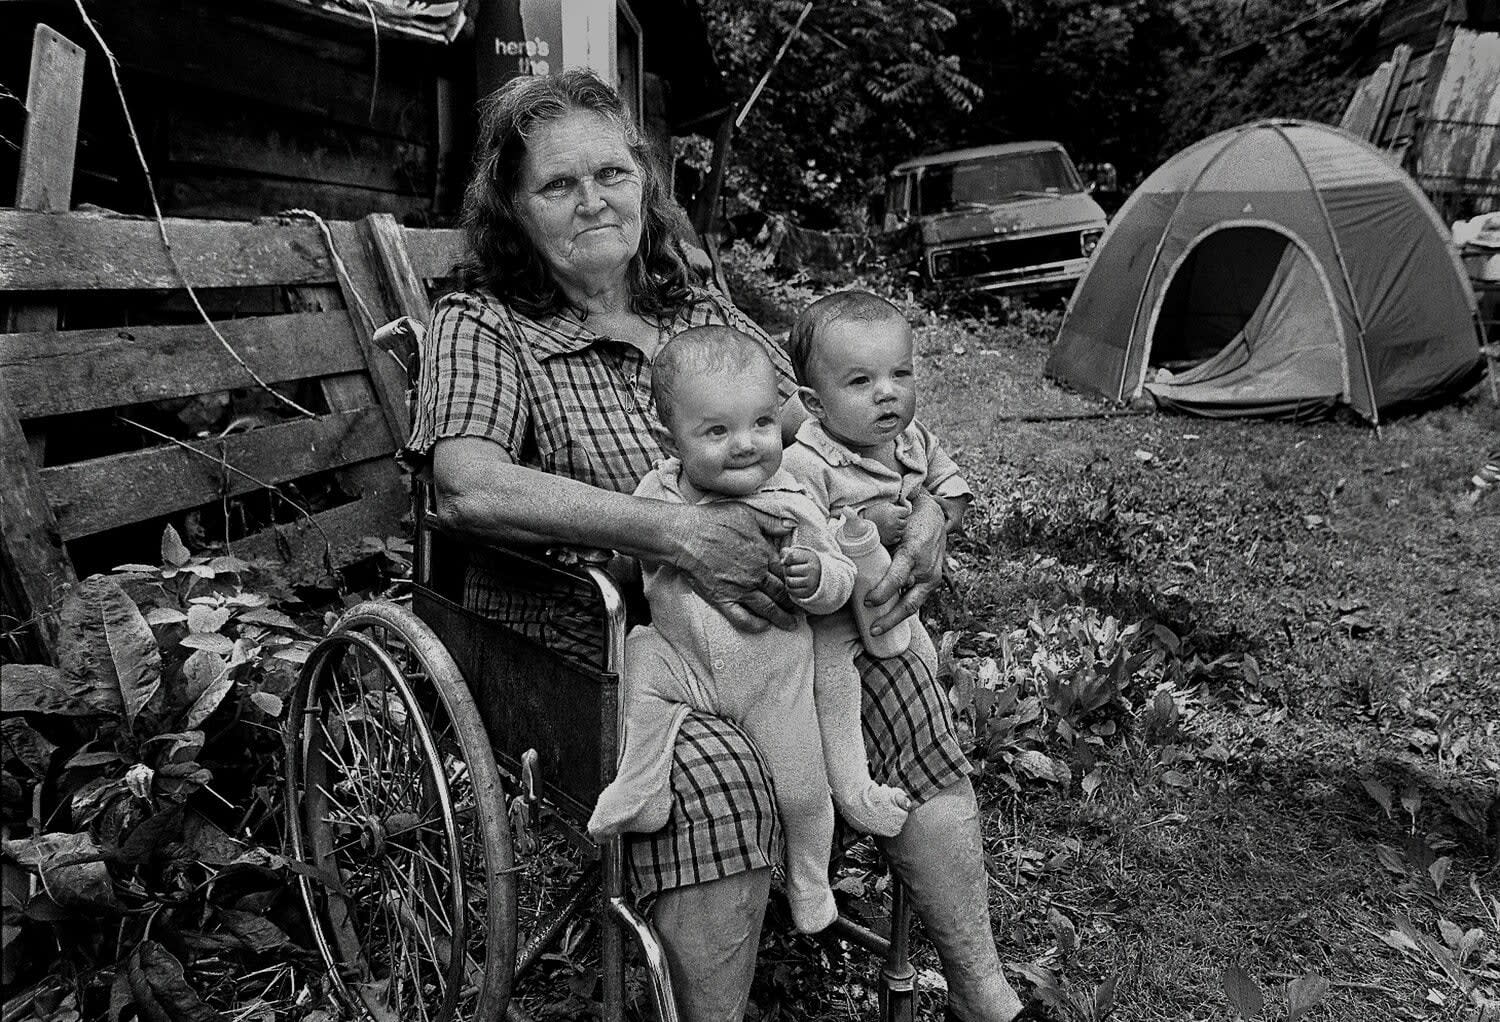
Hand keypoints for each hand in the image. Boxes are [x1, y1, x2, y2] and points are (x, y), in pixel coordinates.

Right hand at [674, 502, 798, 631]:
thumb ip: (772, 521)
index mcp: (763, 554)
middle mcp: (755, 574)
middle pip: (781, 593)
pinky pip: (742, 618)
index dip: (795, 581)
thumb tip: (791, 525)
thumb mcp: (747, 512)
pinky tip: (763, 626)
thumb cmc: (714, 521)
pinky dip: (755, 625)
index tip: (801, 587)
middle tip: (801, 610)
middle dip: (793, 603)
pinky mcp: (722, 599)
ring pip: (767, 608)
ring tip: (791, 624)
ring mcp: (740, 589)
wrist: (685, 535)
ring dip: (782, 618)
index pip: (786, 572)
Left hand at [780, 545, 821, 600]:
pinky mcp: (808, 591)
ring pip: (790, 581)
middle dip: (787, 570)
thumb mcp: (797, 554)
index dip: (786, 559)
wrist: (818, 575)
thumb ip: (786, 553)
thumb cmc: (802, 563)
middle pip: (789, 570)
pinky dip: (789, 588)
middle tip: (792, 570)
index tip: (789, 561)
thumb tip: (782, 562)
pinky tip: (793, 584)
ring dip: (787, 579)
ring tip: (792, 577)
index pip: (791, 557)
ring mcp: (811, 581)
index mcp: (810, 557)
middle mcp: (812, 569)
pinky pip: (792, 591)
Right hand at [860, 500, 910, 546]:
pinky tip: (889, 532)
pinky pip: (897, 538)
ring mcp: (892, 532)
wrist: (862, 524)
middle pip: (905, 522)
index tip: (899, 513)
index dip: (903, 512)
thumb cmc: (873, 512)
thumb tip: (905, 508)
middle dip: (901, 521)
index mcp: (893, 512)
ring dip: (898, 528)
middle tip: (894, 520)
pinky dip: (895, 536)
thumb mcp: (884, 505)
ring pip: (903, 531)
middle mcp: (894, 522)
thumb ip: (895, 506)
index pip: (906, 512)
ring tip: (891, 526)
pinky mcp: (889, 540)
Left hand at [865, 492, 945, 633]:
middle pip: (909, 603)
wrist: (936, 517)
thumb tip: (849, 552)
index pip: (897, 579)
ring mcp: (932, 578)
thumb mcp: (894, 527)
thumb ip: (876, 541)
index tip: (867, 602)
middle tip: (872, 629)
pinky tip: (890, 619)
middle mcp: (926, 570)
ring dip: (896, 619)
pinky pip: (917, 599)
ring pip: (914, 605)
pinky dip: (903, 610)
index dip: (882, 593)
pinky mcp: (933, 582)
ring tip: (878, 630)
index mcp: (913, 553)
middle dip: (890, 620)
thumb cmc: (909, 521)